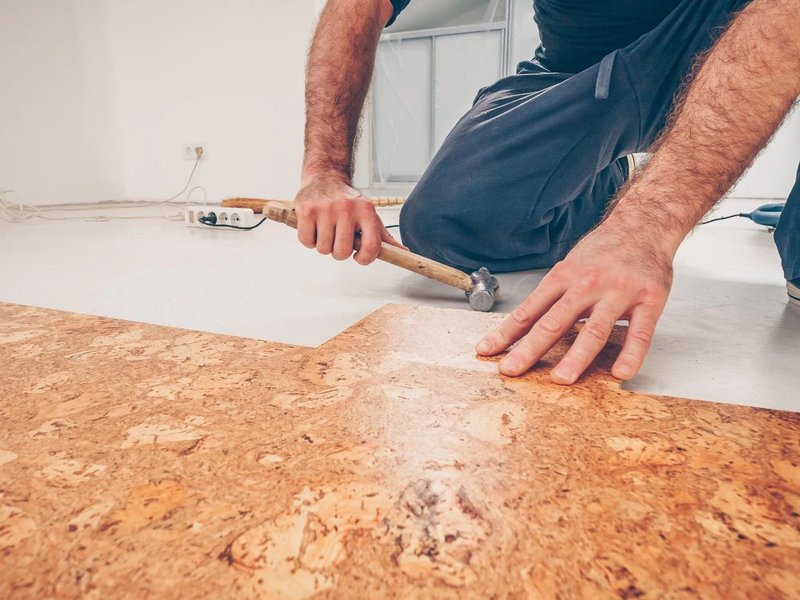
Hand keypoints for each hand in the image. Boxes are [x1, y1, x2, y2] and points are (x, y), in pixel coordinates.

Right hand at [294, 175, 404, 264]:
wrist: (325, 175)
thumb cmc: (349, 201)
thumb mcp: (369, 215)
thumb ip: (383, 236)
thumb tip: (404, 252)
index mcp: (366, 210)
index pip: (371, 246)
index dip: (364, 258)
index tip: (358, 257)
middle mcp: (347, 208)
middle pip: (342, 252)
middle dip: (339, 252)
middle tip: (338, 240)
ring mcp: (325, 208)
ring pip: (323, 249)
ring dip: (323, 245)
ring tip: (326, 230)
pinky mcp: (306, 209)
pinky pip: (306, 241)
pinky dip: (309, 240)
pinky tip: (314, 227)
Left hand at [476, 220, 673, 382]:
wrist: (644, 224)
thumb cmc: (602, 251)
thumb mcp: (569, 266)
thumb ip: (550, 297)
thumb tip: (521, 327)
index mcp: (563, 276)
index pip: (529, 310)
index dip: (506, 332)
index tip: (486, 351)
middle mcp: (587, 284)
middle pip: (555, 321)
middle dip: (530, 348)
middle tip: (512, 369)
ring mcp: (619, 292)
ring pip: (595, 329)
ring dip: (577, 356)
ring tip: (561, 378)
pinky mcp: (649, 299)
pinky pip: (640, 332)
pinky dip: (631, 354)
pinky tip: (620, 373)